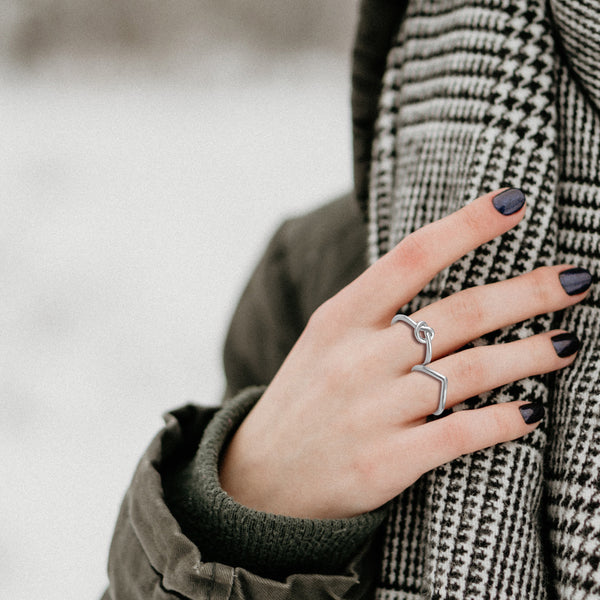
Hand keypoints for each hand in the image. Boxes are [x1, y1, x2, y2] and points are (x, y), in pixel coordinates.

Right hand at [220, 189, 589, 519]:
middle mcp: (357, 358)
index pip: (411, 257)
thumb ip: (375, 312)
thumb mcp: (325, 341)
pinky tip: (531, 412)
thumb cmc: (303, 400)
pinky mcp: (386, 463)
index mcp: (339, 318)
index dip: (467, 226)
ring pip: (472, 371)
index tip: (515, 202)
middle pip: (459, 312)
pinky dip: (504, 421)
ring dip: (530, 354)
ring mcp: (372, 411)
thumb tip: (441, 277)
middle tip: (578, 279)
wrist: (260, 479)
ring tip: (568, 343)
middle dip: (528, 291)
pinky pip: (460, 434)